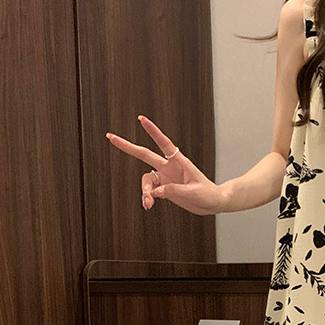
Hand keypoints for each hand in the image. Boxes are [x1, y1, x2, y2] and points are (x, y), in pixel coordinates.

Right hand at [106, 115, 224, 215]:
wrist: (214, 203)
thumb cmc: (208, 194)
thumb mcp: (194, 192)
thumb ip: (175, 191)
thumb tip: (156, 192)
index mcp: (179, 162)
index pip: (164, 143)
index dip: (153, 131)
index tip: (141, 119)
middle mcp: (169, 167)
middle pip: (145, 155)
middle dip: (128, 146)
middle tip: (110, 137)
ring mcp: (166, 178)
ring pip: (146, 180)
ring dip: (144, 191)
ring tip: (148, 203)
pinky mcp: (165, 189)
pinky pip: (150, 191)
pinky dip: (148, 198)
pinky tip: (149, 205)